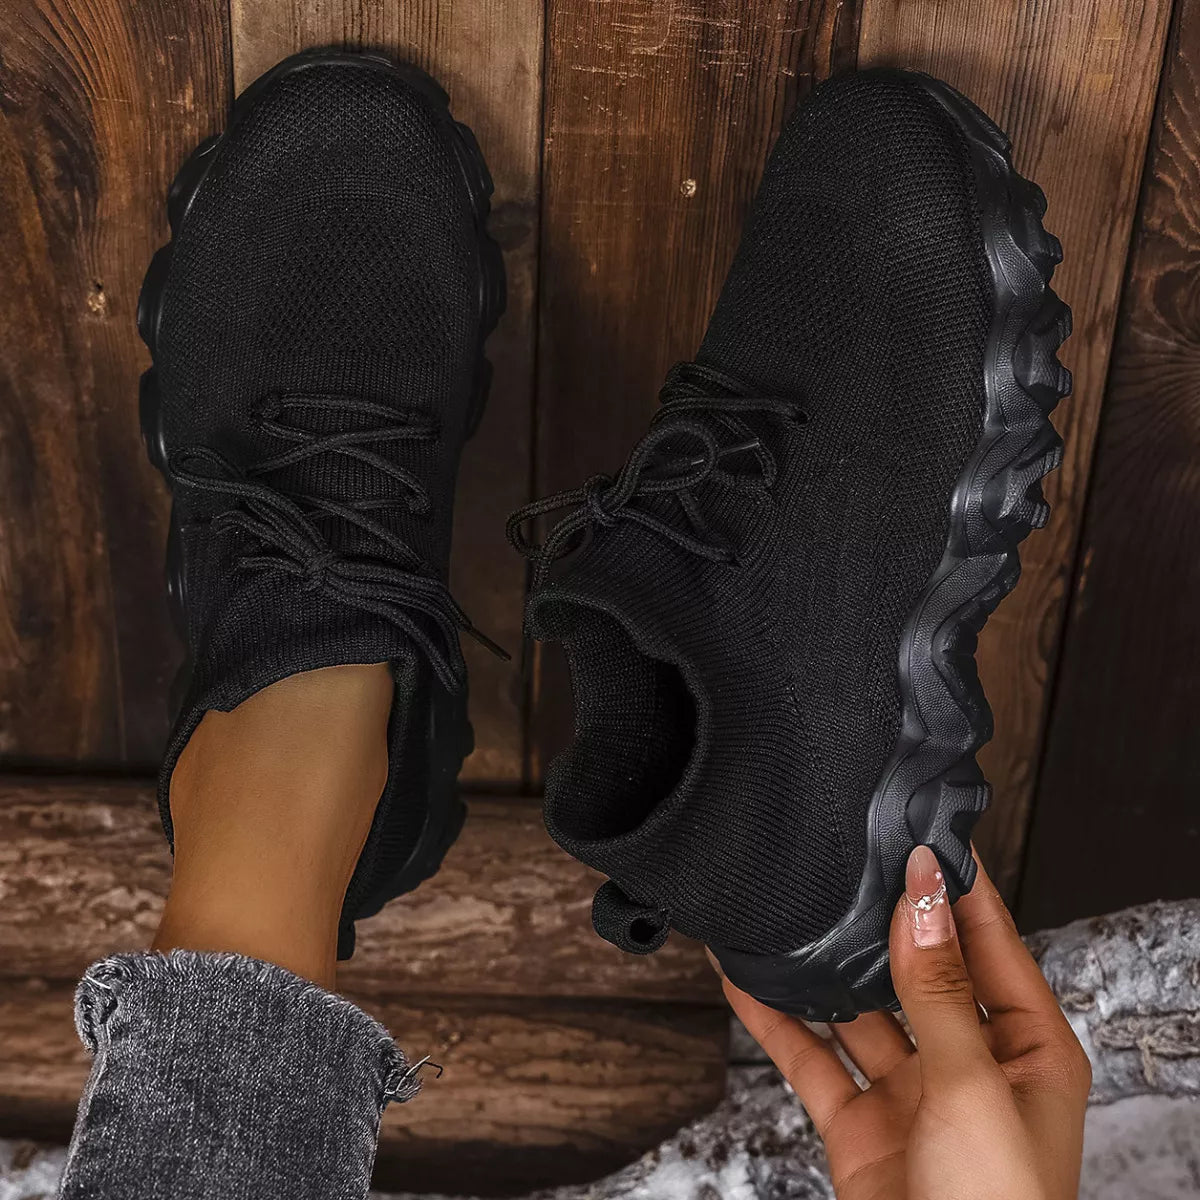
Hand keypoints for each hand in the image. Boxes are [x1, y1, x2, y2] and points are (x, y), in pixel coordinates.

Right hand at [717, 846, 1091, 1199]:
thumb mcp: (972, 1086)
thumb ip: (939, 988)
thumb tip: (923, 898)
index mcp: (1029, 1050)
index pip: (991, 943)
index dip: (957, 888)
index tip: (921, 833)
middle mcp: (972, 1066)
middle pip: (919, 971)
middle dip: (880, 922)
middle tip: (846, 861)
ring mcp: (913, 1095)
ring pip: (859, 1010)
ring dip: (821, 969)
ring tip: (788, 913)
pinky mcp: (862, 1127)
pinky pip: (814, 1058)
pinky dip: (778, 1020)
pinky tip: (748, 982)